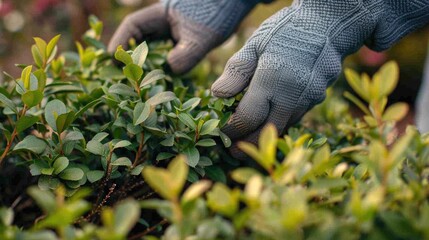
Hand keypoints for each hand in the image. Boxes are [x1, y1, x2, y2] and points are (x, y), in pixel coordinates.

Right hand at [108, 0, 262, 73]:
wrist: (234, 6)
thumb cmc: (217, 15)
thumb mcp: (200, 37)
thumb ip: (185, 54)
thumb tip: (170, 70)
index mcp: (160, 14)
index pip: (133, 26)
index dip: (120, 41)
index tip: (111, 57)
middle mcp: (163, 22)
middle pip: (138, 38)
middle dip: (128, 55)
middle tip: (120, 75)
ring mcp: (173, 30)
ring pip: (151, 47)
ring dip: (144, 62)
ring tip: (136, 81)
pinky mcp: (183, 39)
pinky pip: (166, 52)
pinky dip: (161, 64)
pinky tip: (160, 78)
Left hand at [211, 1, 378, 158]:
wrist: (327, 24)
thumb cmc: (286, 30)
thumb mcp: (255, 43)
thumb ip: (236, 71)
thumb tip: (217, 95)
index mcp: (272, 78)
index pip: (248, 117)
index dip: (233, 130)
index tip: (223, 135)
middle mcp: (293, 94)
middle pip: (267, 131)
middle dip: (248, 144)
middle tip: (233, 152)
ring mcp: (309, 98)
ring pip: (282, 127)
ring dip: (264, 135)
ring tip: (247, 138)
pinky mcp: (318, 99)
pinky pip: (294, 118)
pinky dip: (278, 122)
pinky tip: (267, 121)